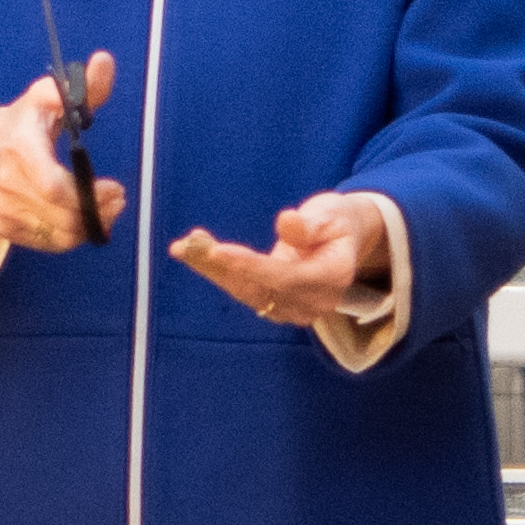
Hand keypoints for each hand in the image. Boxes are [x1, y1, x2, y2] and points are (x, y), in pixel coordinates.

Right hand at [0, 54, 118, 261]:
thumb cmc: (23, 121)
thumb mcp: (49, 97)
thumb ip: (82, 86)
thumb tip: (105, 61)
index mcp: (21, 149)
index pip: (51, 186)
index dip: (87, 195)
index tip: (116, 187)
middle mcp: (9, 185)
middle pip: (60, 215)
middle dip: (97, 212)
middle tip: (119, 200)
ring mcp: (6, 211)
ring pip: (57, 234)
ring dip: (90, 227)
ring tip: (109, 209)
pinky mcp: (8, 229)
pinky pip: (48, 243)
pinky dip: (73, 236)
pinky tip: (87, 220)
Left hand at [170, 194, 396, 338]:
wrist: (342, 243)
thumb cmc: (335, 222)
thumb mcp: (330, 214)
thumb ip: (309, 224)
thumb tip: (286, 222)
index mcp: (332, 278)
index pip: (286, 277)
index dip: (251, 266)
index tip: (218, 251)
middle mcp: (313, 302)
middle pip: (259, 289)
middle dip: (220, 267)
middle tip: (187, 245)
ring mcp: (293, 310)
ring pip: (245, 292)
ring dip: (210, 269)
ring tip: (182, 246)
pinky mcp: (275, 306)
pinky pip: (242, 290)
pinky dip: (216, 271)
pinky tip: (191, 251)